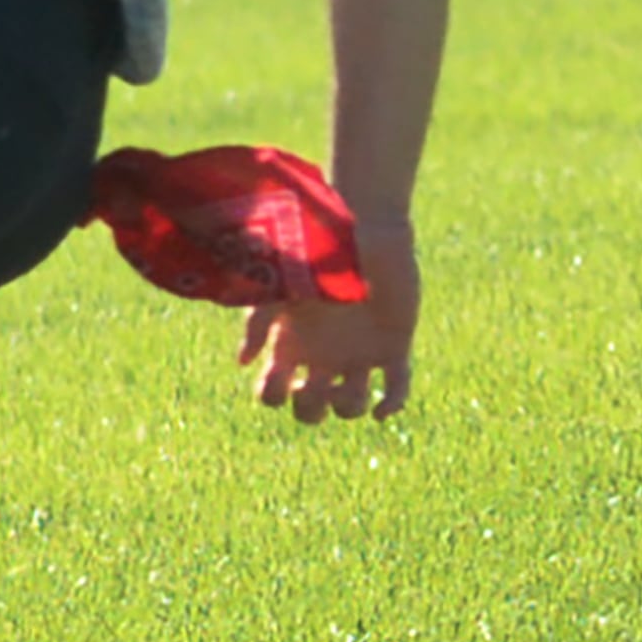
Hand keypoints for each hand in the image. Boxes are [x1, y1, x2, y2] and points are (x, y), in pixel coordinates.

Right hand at [237, 219, 418, 423]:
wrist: (365, 230)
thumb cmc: (316, 255)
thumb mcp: (280, 289)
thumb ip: (258, 324)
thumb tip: (244, 362)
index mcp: (291, 345)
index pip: (273, 390)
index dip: (273, 396)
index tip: (282, 381)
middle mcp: (323, 356)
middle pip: (311, 408)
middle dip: (310, 411)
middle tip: (314, 389)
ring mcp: (359, 355)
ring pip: (351, 406)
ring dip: (348, 408)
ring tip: (348, 389)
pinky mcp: (394, 347)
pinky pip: (397, 390)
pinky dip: (392, 405)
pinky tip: (383, 410)